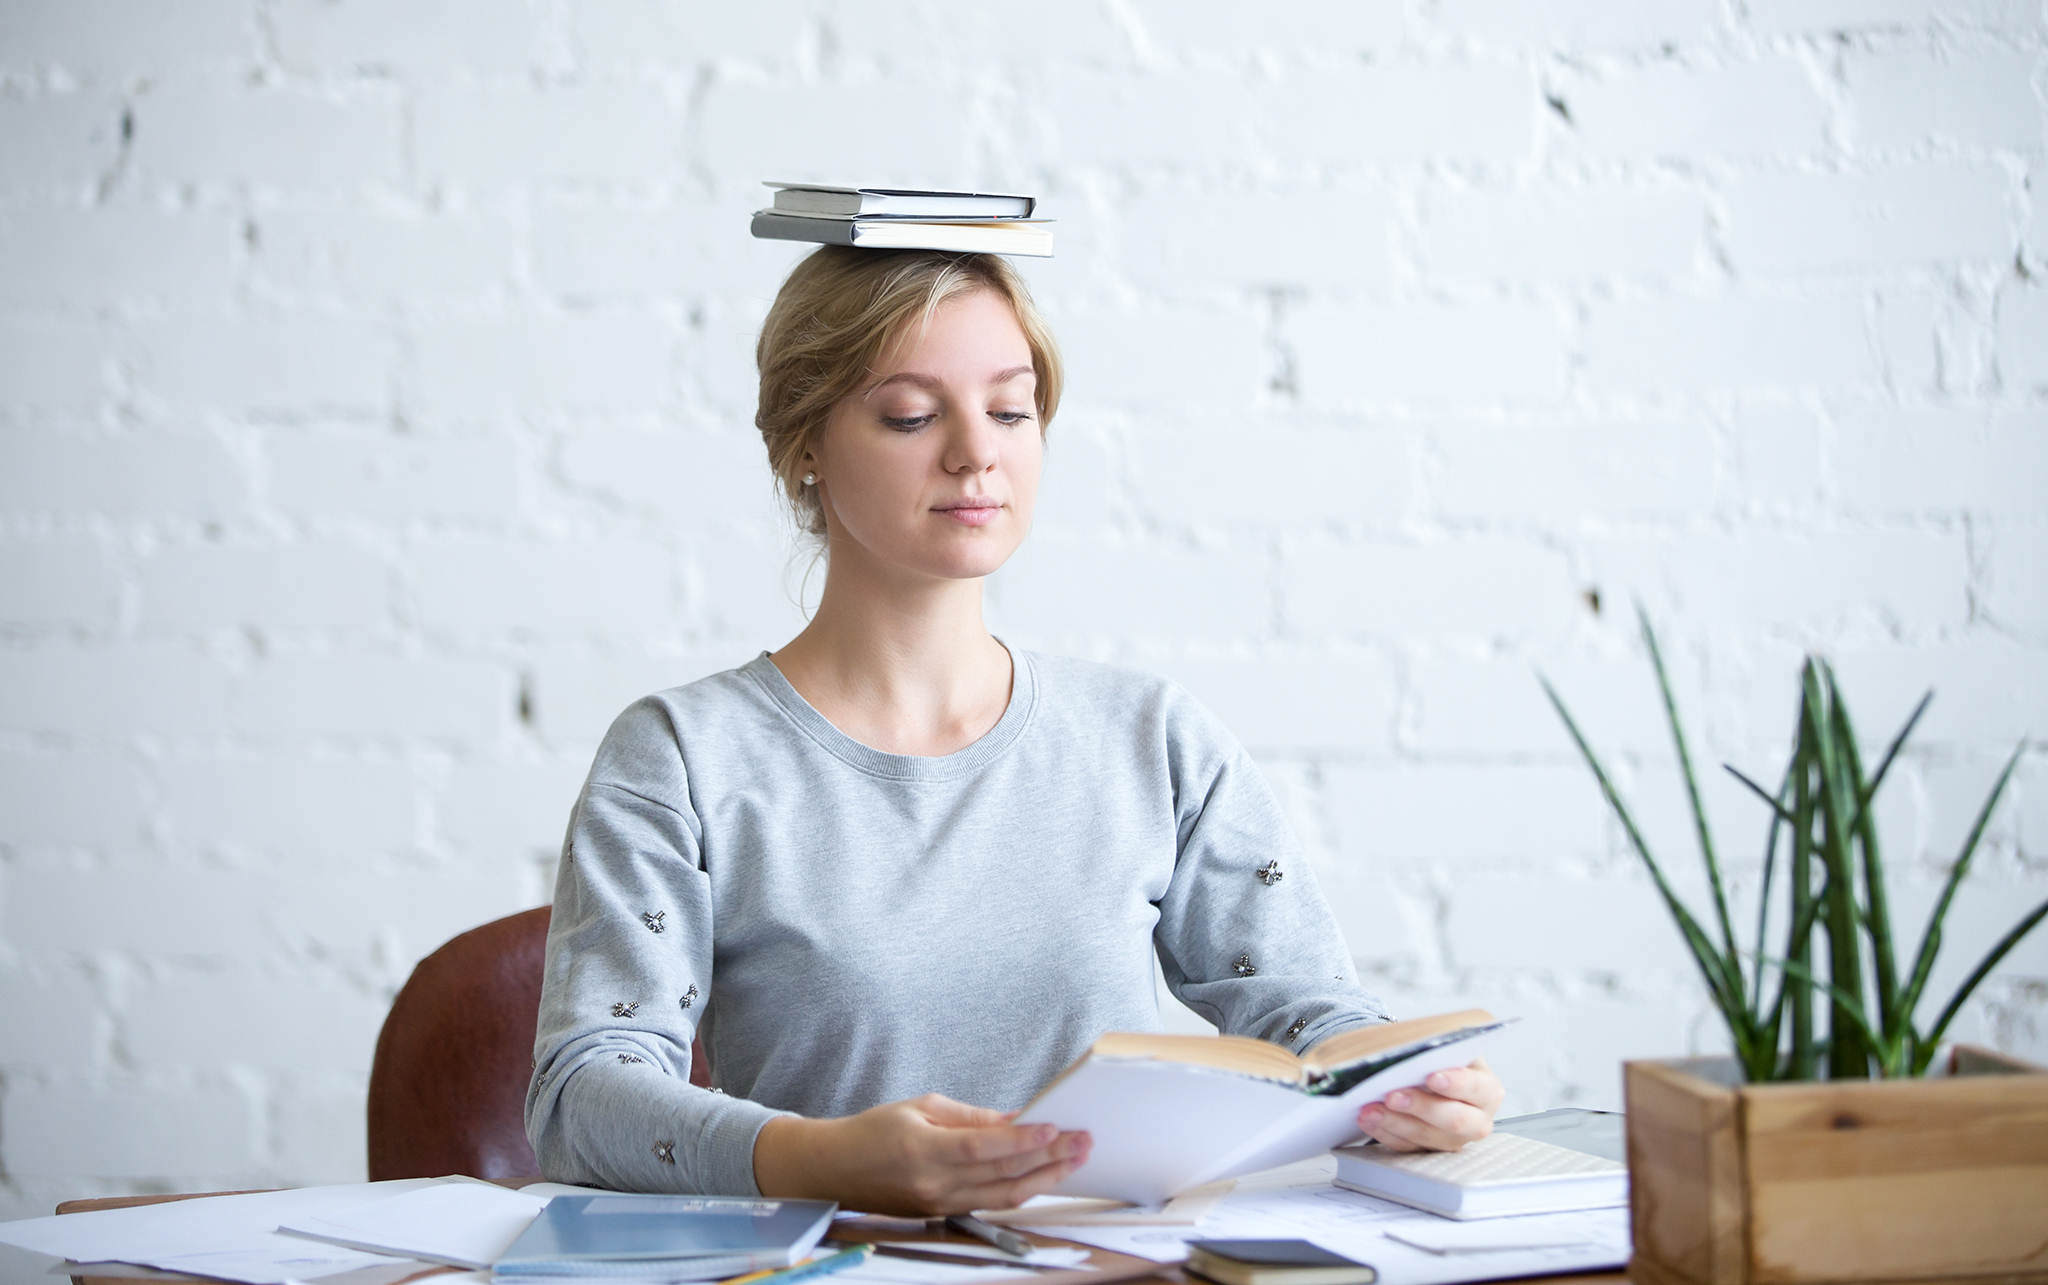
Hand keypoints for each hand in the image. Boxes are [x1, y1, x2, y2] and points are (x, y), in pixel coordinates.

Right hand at [753, 1093, 1091, 1214]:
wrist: (836, 1170)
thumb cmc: (875, 1130)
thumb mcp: (921, 1108)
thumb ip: (971, 1117)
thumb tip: (1016, 1118)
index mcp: (924, 1151)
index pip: (984, 1148)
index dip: (1022, 1139)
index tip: (1054, 1126)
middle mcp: (934, 1184)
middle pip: (1002, 1175)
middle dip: (1048, 1158)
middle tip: (1082, 1142)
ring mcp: (940, 1205)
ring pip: (1004, 1196)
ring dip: (1044, 1178)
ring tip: (1074, 1160)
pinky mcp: (944, 1214)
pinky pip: (991, 1203)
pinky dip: (1021, 1189)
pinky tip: (1043, 1175)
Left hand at [1356, 1058, 1502, 1152]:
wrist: (1433, 1073)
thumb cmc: (1442, 1058)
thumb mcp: (1447, 1045)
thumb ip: (1438, 1046)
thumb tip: (1413, 1047)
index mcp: (1487, 1090)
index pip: (1476, 1088)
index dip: (1456, 1083)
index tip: (1433, 1076)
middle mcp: (1477, 1120)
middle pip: (1454, 1120)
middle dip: (1420, 1107)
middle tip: (1393, 1095)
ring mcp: (1454, 1139)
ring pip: (1426, 1137)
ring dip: (1395, 1123)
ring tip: (1370, 1109)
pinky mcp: (1430, 1149)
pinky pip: (1407, 1147)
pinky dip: (1384, 1133)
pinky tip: (1369, 1120)